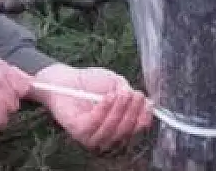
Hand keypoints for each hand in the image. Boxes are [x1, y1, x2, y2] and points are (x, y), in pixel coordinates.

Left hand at [31, 64, 152, 150]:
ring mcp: (91, 136)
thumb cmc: (92, 82)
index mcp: (117, 127)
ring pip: (112, 130)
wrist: (67, 79)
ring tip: (122, 93)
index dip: (144, 118)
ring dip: (120, 111)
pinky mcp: (78, 131)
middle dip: (133, 112)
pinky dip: (104, 110)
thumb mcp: (116, 85)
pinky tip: (108, 97)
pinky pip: (95, 124)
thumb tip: (145, 103)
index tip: (149, 103)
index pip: (135, 130)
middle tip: (135, 94)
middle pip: (125, 132)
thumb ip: (129, 94)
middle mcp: (106, 136)